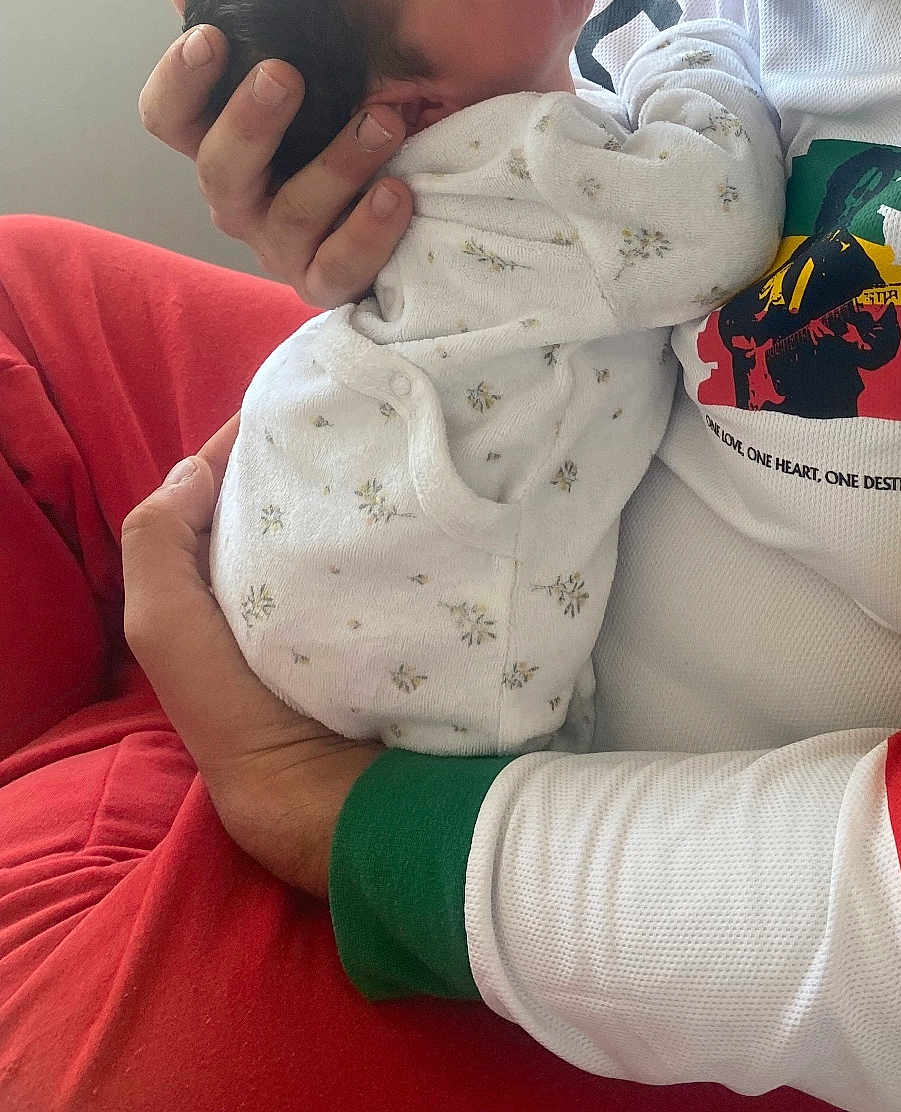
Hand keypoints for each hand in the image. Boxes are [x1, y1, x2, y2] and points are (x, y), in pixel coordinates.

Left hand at [122, 415, 380, 897]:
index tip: (289, 407)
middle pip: (288, 512)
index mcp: (225, 609)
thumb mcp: (173, 640)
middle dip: (308, 462)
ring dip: (360, 490)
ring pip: (346, 531)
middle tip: (350, 415)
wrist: (356, 811)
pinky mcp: (410, 631)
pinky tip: (424, 497)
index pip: (226, 506)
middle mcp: (284, 609)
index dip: (243, 454)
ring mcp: (352, 620)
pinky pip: (402, 557)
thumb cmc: (255, 727)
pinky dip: (402, 525)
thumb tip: (190, 470)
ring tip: (391, 441)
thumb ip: (158, 556)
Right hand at [137, 0, 413, 305]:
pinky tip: (399, 192)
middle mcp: (239, 196)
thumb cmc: (341, 115)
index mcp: (219, 141)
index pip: (168, 116)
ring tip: (386, 122)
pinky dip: (368, 232)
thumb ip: (252, 21)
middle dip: (250, 119)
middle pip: (219, 167)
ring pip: (292, 214)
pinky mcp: (328, 279)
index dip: (180, 79)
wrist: (407, 195)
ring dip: (337, 164)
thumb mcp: (311, 60)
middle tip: (285, 73)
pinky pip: (339, 268)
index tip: (212, 35)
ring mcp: (281, 244)